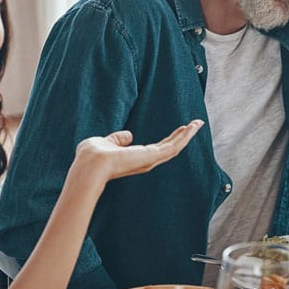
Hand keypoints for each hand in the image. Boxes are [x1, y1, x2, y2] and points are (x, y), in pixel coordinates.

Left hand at [74, 120, 203, 184]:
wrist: (90, 165)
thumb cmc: (92, 156)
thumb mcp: (106, 142)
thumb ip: (117, 139)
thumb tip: (129, 135)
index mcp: (135, 159)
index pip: (158, 148)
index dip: (170, 138)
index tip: (181, 129)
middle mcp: (145, 161)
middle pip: (170, 148)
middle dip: (183, 136)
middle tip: (196, 125)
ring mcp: (150, 160)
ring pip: (174, 147)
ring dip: (187, 135)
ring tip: (198, 124)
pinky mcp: (152, 157)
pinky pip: (172, 147)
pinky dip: (183, 137)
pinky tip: (191, 128)